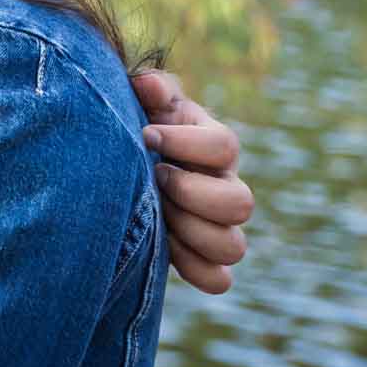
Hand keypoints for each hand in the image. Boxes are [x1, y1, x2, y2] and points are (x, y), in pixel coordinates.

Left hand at [131, 70, 253, 294]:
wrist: (124, 164)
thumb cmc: (139, 126)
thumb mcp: (143, 101)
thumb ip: (151, 88)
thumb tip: (150, 87)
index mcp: (215, 145)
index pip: (226, 146)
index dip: (186, 143)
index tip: (146, 135)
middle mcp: (226, 187)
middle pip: (242, 203)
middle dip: (191, 193)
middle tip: (156, 177)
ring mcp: (219, 226)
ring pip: (234, 247)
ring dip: (191, 232)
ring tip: (158, 213)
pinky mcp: (202, 257)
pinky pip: (219, 280)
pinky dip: (192, 268)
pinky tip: (161, 244)